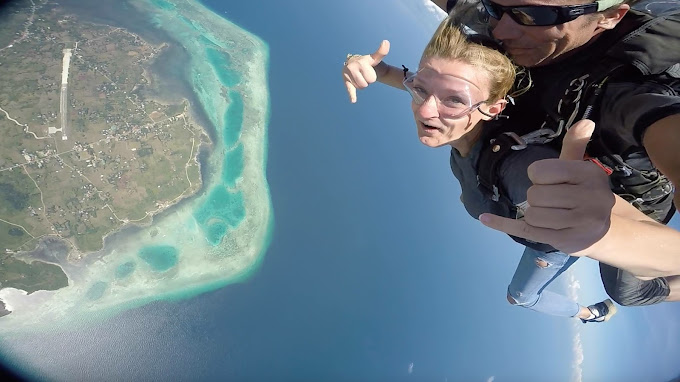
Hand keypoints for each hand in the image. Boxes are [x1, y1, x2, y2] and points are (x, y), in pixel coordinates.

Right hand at [342, 40, 389, 102]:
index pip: (373, 71)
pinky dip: (352, 95)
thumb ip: (381, 52)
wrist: (355, 65)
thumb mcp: (375, 59)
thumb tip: (386, 42)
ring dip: (362, 84)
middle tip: (365, 74)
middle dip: (369, 80)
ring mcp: (349, 73)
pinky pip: (350, 89)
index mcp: (363, 61)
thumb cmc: (367, 64)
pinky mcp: (345, 80)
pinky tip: (353, 100)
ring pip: (362, 87)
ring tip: (360, 77)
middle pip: (369, 82)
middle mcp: (354, 65)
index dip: (374, 68)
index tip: (383, 47)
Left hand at [479, 119, 615, 254]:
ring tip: (551, 214)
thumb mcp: (580, 168)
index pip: (540, 172)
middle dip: (536, 198)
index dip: (538, 176)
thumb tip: (585, 121)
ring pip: (531, 215)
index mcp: (589, 174)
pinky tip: (485, 219)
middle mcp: (589, 198)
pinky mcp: (567, 241)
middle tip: (552, 201)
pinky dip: (502, 225)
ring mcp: (580, 223)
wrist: (606, 229)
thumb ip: (574, 146)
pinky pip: (525, 231)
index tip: (550, 181)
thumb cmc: (584, 193)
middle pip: (534, 195)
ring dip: (533, 214)